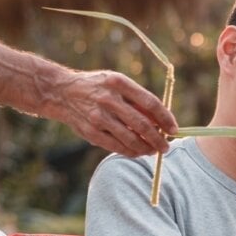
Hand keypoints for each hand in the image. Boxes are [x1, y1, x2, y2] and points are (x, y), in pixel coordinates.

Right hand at [52, 70, 178, 156]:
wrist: (61, 92)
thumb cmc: (97, 87)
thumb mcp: (117, 83)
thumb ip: (137, 99)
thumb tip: (162, 119)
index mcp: (119, 83)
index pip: (150, 103)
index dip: (166, 118)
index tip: (174, 129)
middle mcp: (108, 99)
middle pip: (143, 124)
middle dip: (159, 139)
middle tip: (166, 147)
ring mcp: (98, 117)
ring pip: (131, 139)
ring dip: (147, 148)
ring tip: (154, 151)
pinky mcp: (91, 132)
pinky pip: (116, 146)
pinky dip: (131, 152)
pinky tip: (139, 152)